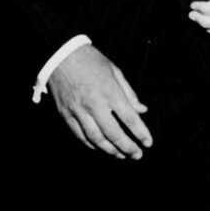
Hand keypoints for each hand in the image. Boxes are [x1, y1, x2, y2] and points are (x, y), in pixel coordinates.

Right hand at [47, 44, 151, 159]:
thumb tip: (142, 110)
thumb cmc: (91, 60)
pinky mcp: (66, 114)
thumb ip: (129, 93)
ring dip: (110, 150)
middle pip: (113, 133)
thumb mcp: (115, 71)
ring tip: (121, 155)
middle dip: (127, 147)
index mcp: (109, 91)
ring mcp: (78, 110)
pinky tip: (100, 148)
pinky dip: (91, 144)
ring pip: (96, 138)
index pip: (129, 118)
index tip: (148, 142)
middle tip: (137, 155)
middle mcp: (94, 103)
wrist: (61, 55)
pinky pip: (80, 135)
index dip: (140, 132)